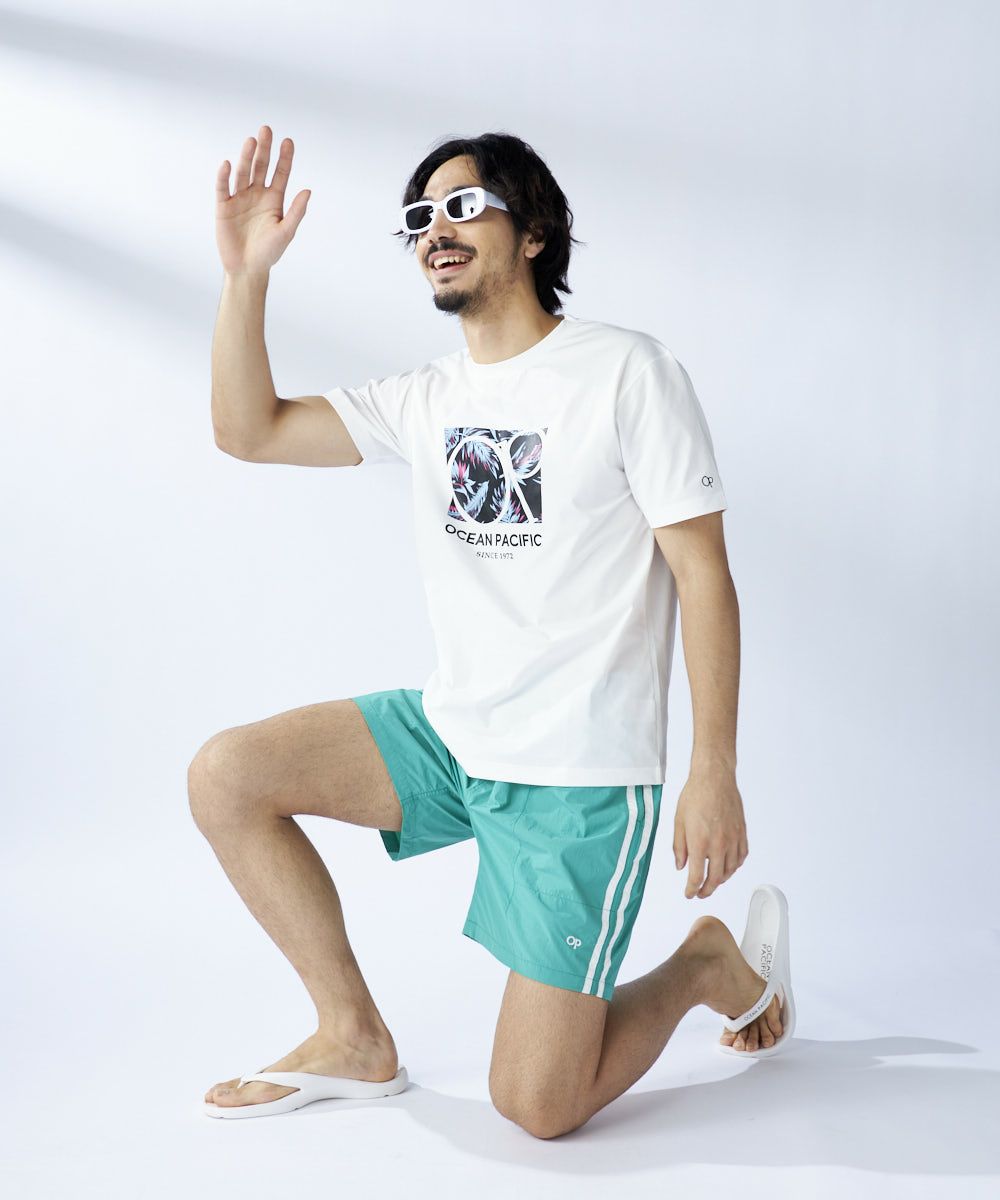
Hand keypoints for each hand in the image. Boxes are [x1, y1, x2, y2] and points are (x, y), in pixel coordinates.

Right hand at [215, 125, 310, 275]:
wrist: (247, 268)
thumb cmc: (269, 252)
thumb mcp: (286, 232)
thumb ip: (296, 212)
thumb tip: (308, 191)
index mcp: (274, 199)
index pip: (281, 174)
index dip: (284, 158)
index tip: (288, 141)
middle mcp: (257, 194)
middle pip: (261, 167)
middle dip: (264, 149)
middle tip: (266, 130)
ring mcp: (240, 198)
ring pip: (244, 173)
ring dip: (247, 157)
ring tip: (251, 141)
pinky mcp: (224, 206)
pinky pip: (223, 188)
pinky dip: (224, 176)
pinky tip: (228, 164)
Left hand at [673, 762, 747, 898]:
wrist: (714, 778)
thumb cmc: (695, 795)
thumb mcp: (678, 821)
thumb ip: (679, 847)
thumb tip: (680, 866)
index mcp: (699, 843)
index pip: (696, 877)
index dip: (692, 889)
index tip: (689, 894)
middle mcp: (718, 844)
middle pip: (716, 879)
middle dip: (707, 890)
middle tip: (701, 892)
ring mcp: (733, 839)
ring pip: (730, 870)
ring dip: (721, 880)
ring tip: (713, 881)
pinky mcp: (742, 833)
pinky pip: (741, 857)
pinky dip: (734, 866)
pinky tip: (728, 866)